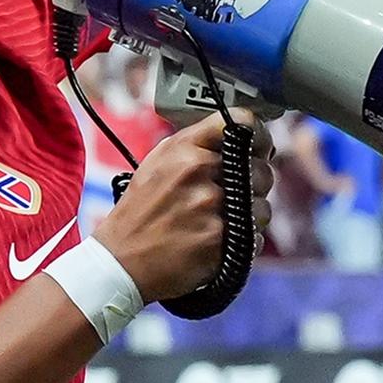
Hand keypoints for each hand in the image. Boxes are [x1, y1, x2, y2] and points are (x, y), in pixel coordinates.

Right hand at [92, 113, 274, 300]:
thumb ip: (197, 145)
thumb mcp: (158, 163)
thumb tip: (239, 136)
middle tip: (232, 196)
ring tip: (220, 223)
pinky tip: (218, 242)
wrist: (121, 261)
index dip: (259, 135)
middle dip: (255, 183)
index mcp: (184, 148)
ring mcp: (211, 206)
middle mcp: (199, 172)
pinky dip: (244, 242)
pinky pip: (256, 237)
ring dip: (250, 217)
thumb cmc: (141, 212)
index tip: (260, 147)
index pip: (240, 122)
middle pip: (260, 168)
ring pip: (262, 206)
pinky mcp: (220, 240)